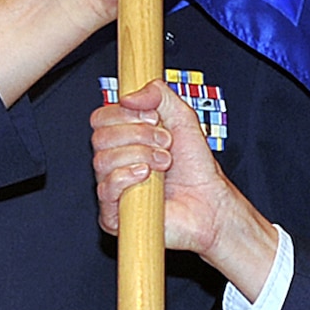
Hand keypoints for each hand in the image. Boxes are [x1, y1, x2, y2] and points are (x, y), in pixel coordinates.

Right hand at [92, 80, 280, 299]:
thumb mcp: (183, 118)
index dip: (125, 114)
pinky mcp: (113, 214)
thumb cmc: (196, 168)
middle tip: (165, 143)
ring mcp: (112, 188)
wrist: (209, 204)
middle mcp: (114, 162)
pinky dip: (127, 177)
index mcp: (124, 139)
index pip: (101, 118)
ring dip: (140, 155)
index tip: (154, 118)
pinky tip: (147, 177)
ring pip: (102, 160)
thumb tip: (128, 96)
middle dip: (138, 135)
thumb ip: (159, 95)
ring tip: (164, 163)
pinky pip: (105, 188)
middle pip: (100, 137)